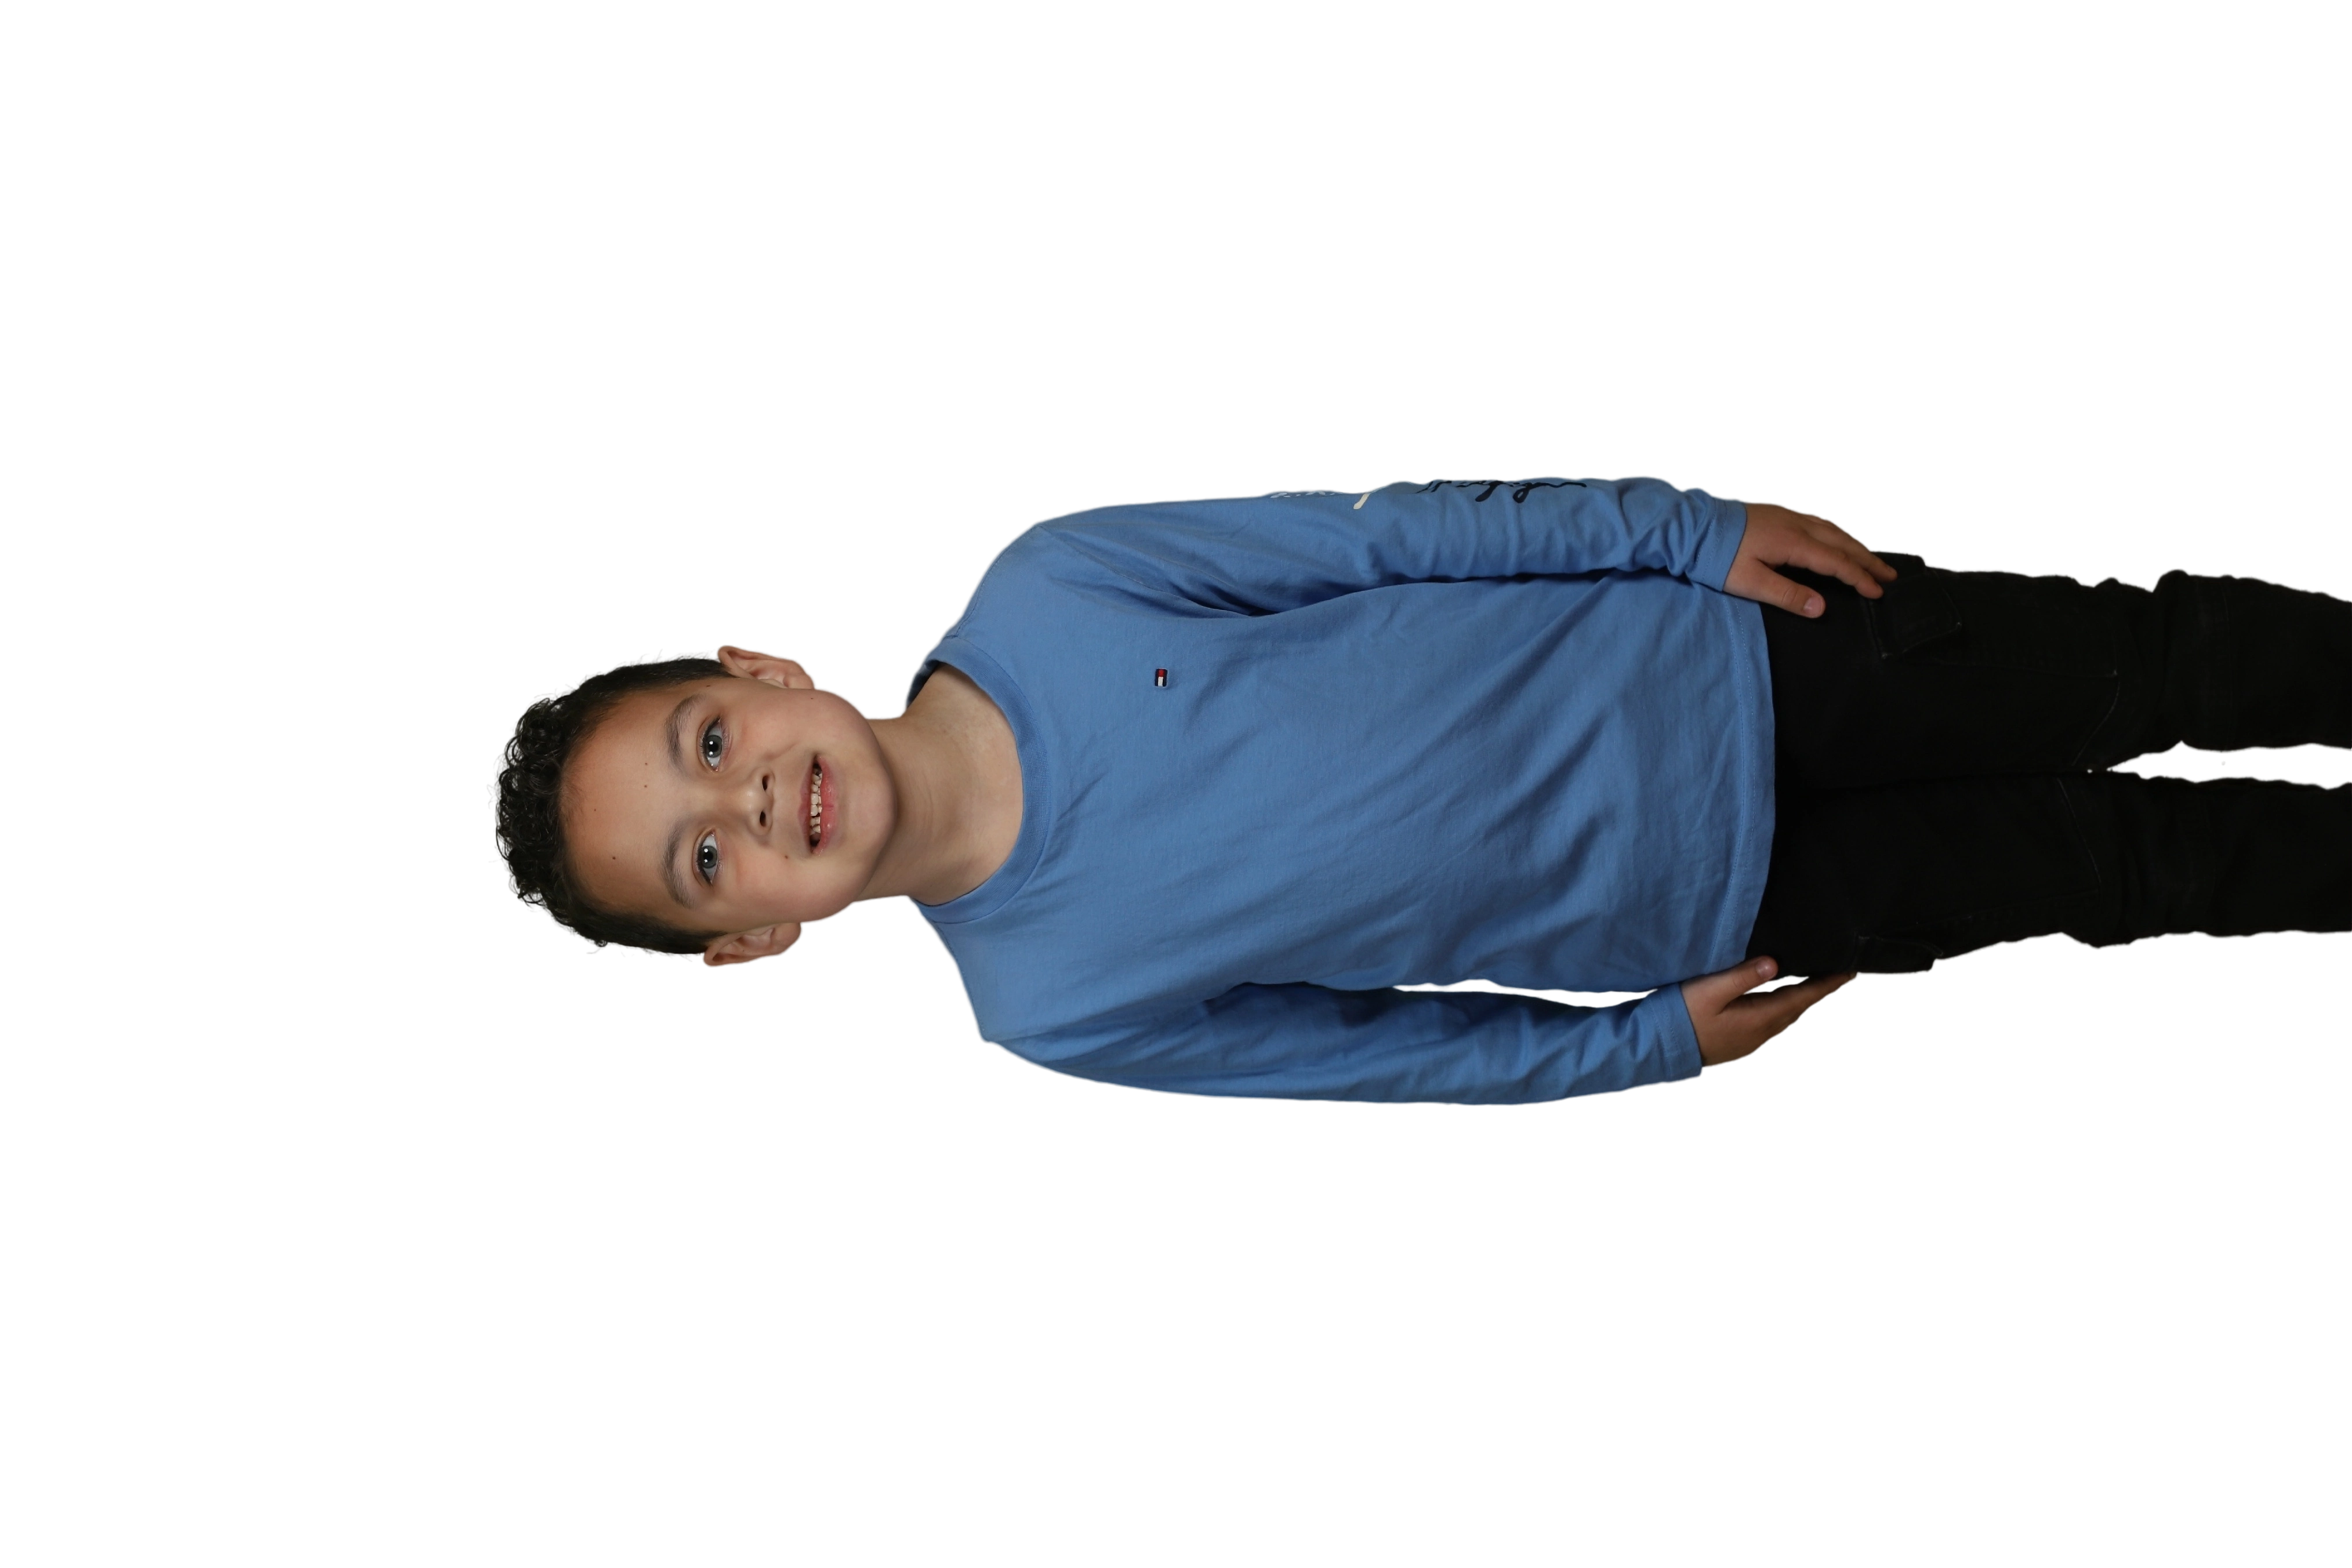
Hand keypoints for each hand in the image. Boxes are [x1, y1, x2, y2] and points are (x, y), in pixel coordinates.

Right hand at [1681, 956, 1855, 1070]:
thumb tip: (1775, 964)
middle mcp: (1761, 1032)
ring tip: (1812, 984)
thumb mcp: (1709, 991)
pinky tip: (1777, 1001)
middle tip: (1837, 973)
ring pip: (1785, 1016)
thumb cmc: (1681, 1017)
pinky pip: (1771, 1022)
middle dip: (1817, 990)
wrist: (1660, 1050)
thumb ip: (1742, 977)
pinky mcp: (1739, 1042)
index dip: (1827, 983)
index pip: (1803, 996)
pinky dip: (1783, 1008)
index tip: (1850, 970)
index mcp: (1759, 1018)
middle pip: (1798, 1007)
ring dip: (1800, 999)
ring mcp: (1751, 1040)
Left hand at [1725, 501, 1897, 618]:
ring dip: (1855, 545)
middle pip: (1842, 542)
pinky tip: (1837, 538)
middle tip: (1889, 576)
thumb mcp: (1748, 582)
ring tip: (1871, 559)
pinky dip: (1837, 533)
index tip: (1878, 592)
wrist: (1690, 526)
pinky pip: (1819, 521)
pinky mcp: (1778, 513)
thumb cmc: (1715, 557)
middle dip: (1867, 560)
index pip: (1836, 563)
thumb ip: (1786, 595)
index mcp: (1793, 543)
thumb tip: (1821, 609)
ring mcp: (1788, 515)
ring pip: (1833, 529)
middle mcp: (1797, 524)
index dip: (1859, 578)